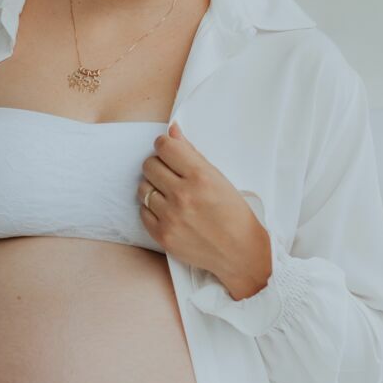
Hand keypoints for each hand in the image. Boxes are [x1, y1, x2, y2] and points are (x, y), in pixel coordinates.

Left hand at [138, 121, 271, 299]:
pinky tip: (166, 210)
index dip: (165, 146)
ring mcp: (171, 216)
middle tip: (170, 174)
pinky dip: (151, 209)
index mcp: (201, 176)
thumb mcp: (218, 178)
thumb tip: (172, 131)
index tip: (169, 151)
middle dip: (158, 165)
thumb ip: (191, 153)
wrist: (240, 251)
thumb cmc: (233, 212)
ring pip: (142, 187)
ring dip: (153, 187)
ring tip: (169, 194)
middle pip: (149, 165)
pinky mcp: (163, 235)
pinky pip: (142, 211)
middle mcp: (183, 195)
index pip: (165, 146)